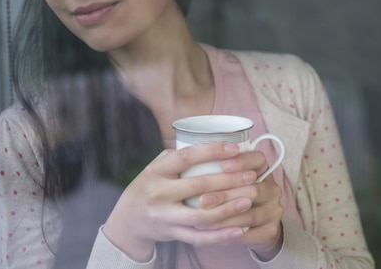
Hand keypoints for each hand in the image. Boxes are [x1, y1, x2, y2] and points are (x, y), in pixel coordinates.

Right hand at [102, 142, 257, 261]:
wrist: (128, 219)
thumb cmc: (151, 185)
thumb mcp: (157, 166)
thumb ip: (179, 156)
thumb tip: (214, 142)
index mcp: (156, 171)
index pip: (186, 157)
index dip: (211, 151)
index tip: (234, 148)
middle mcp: (159, 193)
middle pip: (198, 186)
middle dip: (229, 180)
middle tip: (252, 175)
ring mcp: (164, 216)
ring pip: (200, 215)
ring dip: (228, 209)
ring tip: (249, 200)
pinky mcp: (171, 234)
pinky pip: (199, 237)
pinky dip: (220, 236)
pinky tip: (239, 230)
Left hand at [196, 150, 283, 260]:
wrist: (254, 225)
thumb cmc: (233, 195)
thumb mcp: (228, 179)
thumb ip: (216, 170)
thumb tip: (189, 163)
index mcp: (263, 170)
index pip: (258, 160)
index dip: (242, 161)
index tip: (222, 165)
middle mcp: (273, 189)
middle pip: (253, 189)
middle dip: (225, 195)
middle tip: (202, 200)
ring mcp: (274, 210)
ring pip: (249, 215)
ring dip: (224, 219)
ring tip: (201, 222)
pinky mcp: (271, 231)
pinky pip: (250, 234)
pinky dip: (229, 235)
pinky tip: (212, 235)